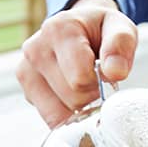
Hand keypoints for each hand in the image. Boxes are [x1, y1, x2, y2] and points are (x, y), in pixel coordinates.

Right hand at [17, 0, 138, 126]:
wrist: (80, 28)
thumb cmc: (100, 30)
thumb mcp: (119, 27)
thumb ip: (121, 44)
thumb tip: (114, 72)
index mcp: (59, 29)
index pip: (81, 78)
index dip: (101, 81)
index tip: (105, 70)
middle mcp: (36, 49)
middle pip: (73, 97)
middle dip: (92, 94)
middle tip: (96, 77)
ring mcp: (26, 71)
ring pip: (61, 114)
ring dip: (80, 106)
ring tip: (83, 83)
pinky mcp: (26, 90)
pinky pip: (52, 119)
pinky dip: (68, 114)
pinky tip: (72, 94)